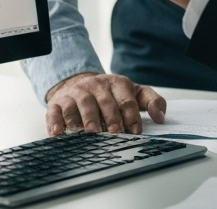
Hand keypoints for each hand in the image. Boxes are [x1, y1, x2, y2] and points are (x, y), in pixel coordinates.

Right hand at [45, 72, 165, 135]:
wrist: (81, 83)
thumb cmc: (111, 94)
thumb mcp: (134, 92)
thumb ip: (151, 101)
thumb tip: (161, 118)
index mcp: (116, 83)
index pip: (126, 99)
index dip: (131, 115)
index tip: (135, 131)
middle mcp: (95, 85)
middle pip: (104, 102)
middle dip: (111, 117)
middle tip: (115, 133)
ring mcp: (76, 93)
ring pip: (81, 104)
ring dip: (86, 119)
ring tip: (91, 132)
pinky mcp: (58, 102)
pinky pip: (55, 111)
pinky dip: (56, 121)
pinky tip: (58, 132)